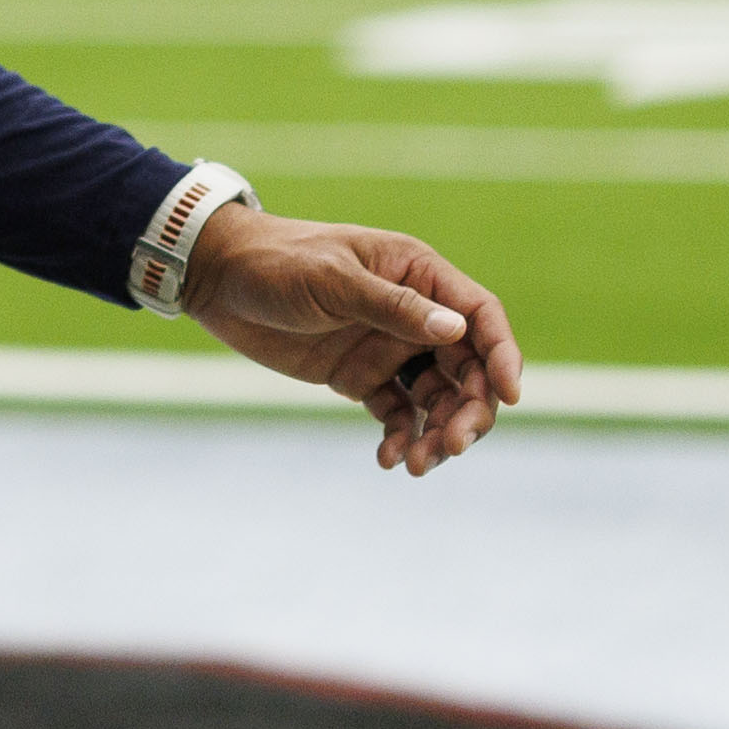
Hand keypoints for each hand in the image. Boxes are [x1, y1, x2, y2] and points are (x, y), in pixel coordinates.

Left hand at [183, 209, 522, 476]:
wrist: (219, 278)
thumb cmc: (278, 263)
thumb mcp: (333, 281)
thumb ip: (394, 307)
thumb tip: (458, 330)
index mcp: (419, 275)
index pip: (480, 316)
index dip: (502, 354)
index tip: (510, 395)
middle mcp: (414, 313)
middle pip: (466, 367)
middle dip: (468, 410)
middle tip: (451, 446)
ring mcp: (389, 347)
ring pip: (436, 398)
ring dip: (437, 432)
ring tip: (416, 464)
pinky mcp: (362, 377)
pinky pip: (397, 414)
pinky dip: (400, 437)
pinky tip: (387, 459)